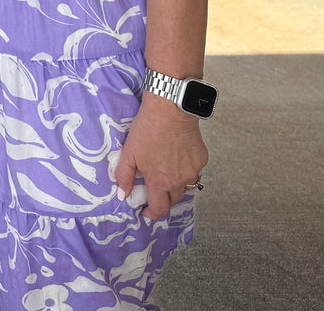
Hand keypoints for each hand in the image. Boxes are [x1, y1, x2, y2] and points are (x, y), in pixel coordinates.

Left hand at [113, 93, 207, 220]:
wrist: (170, 110)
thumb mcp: (129, 152)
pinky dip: (186, 169)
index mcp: (159, 181)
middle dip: (164, 200)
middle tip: (156, 192)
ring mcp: (192, 170)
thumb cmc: (148, 128)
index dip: (152, 213)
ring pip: (186, 186)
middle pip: (173, 200)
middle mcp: (178, 180)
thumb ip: (124, 176)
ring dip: (176, 186)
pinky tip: (178, 157)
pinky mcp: (201, 159)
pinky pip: (194, 171)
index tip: (147, 211)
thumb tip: (122, 194)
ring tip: (167, 174)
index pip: (159, 208)